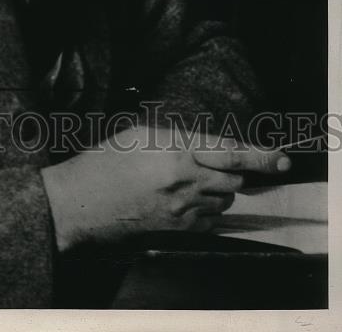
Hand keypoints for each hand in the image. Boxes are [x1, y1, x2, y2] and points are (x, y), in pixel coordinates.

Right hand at [40, 125, 291, 251]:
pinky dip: (206, 209)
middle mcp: (185, 181)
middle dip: (232, 170)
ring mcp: (182, 209)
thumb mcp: (140, 134)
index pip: (230, 153)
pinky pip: (209, 220)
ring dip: (218, 189)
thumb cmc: (104, 161)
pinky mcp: (177, 229)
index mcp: (175, 151)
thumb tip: (203, 143)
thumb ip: (177, 137)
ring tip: (190, 181)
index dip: (261, 156)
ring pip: (223, 200)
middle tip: (214, 164)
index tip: (280, 159)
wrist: (82, 202)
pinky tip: (183, 200)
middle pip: (233, 178)